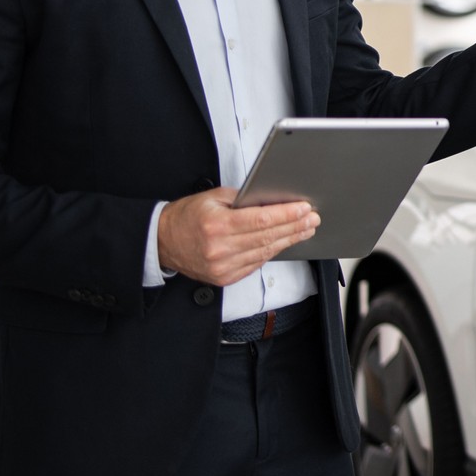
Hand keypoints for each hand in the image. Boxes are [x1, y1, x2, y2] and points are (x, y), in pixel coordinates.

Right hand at [156, 189, 318, 286]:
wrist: (162, 242)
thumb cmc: (187, 217)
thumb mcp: (211, 197)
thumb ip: (241, 198)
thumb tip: (271, 199)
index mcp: (217, 225)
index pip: (261, 220)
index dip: (286, 215)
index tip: (304, 208)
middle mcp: (220, 248)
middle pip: (267, 237)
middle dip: (294, 227)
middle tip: (312, 219)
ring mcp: (222, 266)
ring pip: (265, 252)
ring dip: (288, 240)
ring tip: (305, 229)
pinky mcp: (225, 277)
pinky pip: (256, 264)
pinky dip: (272, 252)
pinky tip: (284, 242)